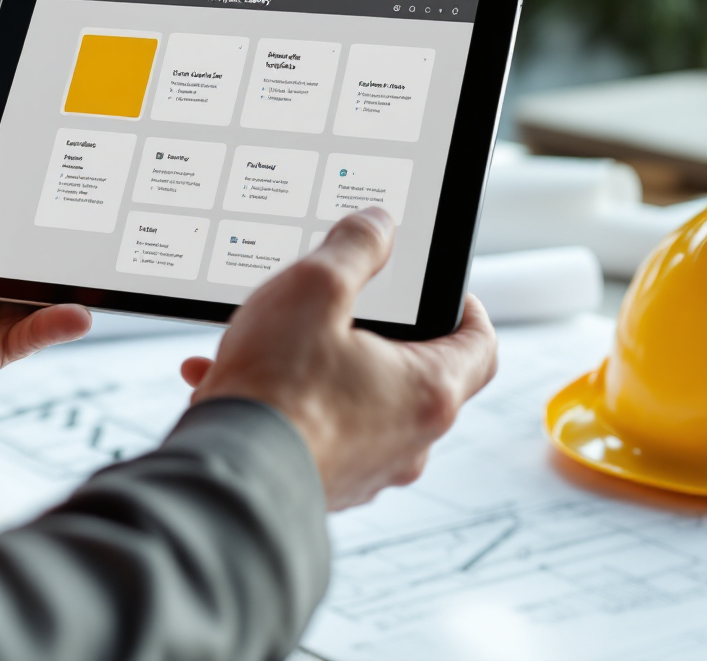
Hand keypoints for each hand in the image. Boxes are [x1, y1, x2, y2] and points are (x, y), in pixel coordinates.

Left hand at [0, 65, 90, 387]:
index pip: (23, 193)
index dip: (53, 177)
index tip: (88, 154)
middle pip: (47, 239)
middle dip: (80, 226)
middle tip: (113, 206)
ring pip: (50, 287)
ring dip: (80, 278)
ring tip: (107, 262)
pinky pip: (36, 331)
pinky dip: (61, 323)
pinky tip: (79, 311)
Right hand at [180, 209, 496, 510]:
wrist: (226, 474)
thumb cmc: (278, 388)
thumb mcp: (316, 287)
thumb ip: (354, 247)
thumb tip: (376, 225)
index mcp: (427, 392)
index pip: (480, 344)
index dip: (464, 307)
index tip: (439, 288)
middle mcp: (407, 439)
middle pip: (413, 370)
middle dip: (373, 331)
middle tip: (342, 303)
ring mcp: (365, 467)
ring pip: (355, 399)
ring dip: (315, 364)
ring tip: (264, 341)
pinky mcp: (323, 481)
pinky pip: (314, 427)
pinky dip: (284, 398)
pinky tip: (227, 377)